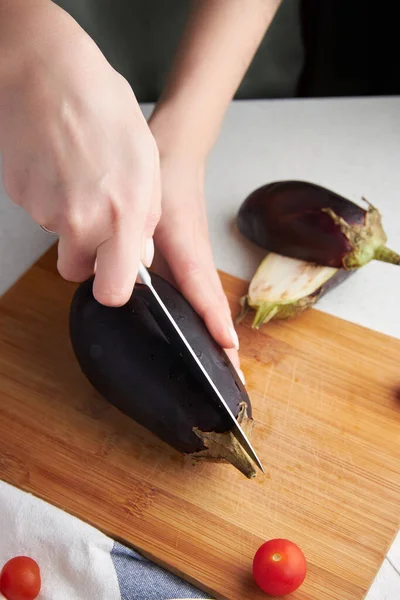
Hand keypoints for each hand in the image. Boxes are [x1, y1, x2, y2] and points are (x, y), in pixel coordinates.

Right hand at [0, 1, 159, 305]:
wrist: (47, 74)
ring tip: (81, 175)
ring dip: (71, 219)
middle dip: (88, 256)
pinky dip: (51, 198)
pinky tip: (61, 167)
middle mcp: (81, 222)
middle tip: (97, 221)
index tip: (116, 275)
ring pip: (60, 238)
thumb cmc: (103, 110)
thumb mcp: (147, 166)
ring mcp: (45, 212)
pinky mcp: (21, 198)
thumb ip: (146, 219)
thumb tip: (139, 256)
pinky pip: (40, 212)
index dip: (114, 287)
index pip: (112, 291)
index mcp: (122, 216)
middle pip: (77, 271)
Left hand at [149, 121, 241, 375]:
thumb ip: (127, 241)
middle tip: (236, 389)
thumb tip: (112, 279)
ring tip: (227, 376)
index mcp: (188, 249)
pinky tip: (206, 340)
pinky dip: (211, 323)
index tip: (226, 349)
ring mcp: (198, 262)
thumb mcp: (140, 206)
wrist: (179, 149)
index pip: (204, 293)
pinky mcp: (193, 260)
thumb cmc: (162, 174)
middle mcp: (199, 261)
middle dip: (226, 350)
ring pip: (212, 308)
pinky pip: (204, 298)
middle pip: (216, 312)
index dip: (213, 323)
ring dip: (221, 341)